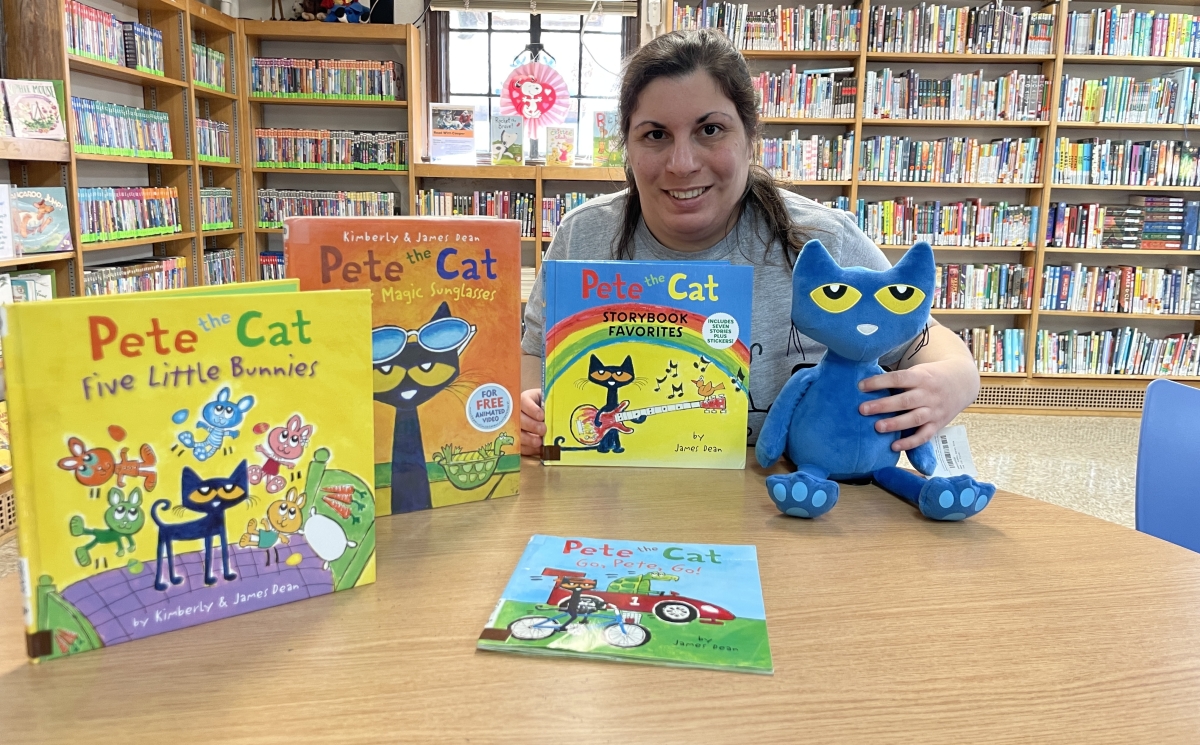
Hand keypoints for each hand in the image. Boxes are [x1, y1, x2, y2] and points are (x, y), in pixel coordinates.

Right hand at [520, 388, 546, 455]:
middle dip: (531, 425)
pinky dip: (529, 448)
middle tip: (543, 430)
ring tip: (539, 442)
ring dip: (528, 439)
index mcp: (524, 400)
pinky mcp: (517, 441)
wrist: (546, 415)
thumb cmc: (548, 406)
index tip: (541, 416)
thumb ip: (551, 405)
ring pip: (516, 433)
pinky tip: (538, 449)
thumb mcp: (549, 401)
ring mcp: (514, 427)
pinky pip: (519, 446)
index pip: (523, 401)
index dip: (531, 409)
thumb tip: (557, 413)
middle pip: (518, 418)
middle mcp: (515, 413)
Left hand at [857, 356, 979, 451]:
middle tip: (863, 409)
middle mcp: (929, 394)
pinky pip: (924, 435)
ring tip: (877, 427)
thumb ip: (900, 379)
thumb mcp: (919, 370)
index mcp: (921, 377)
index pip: (898, 378)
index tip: (861, 386)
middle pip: (905, 400)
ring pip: (915, 418)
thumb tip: (868, 384)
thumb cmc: (932, 376)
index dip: (879, 382)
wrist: (963, 381)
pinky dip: (910, 442)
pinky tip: (894, 446)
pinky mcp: (938, 424)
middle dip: (883, 405)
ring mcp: (934, 410)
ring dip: (895, 424)